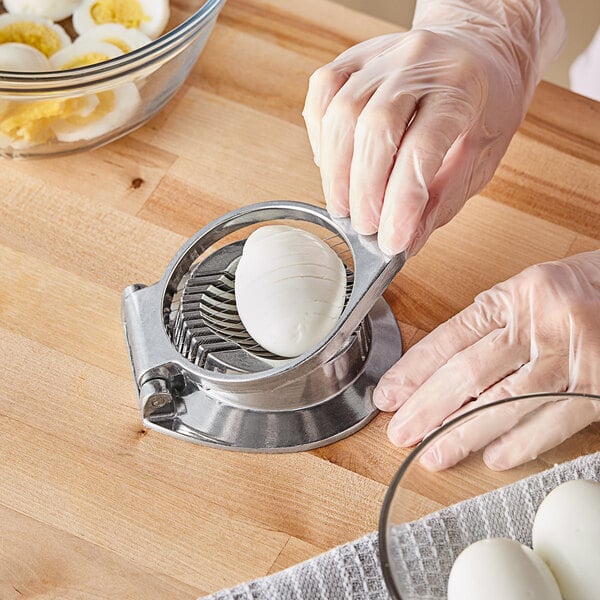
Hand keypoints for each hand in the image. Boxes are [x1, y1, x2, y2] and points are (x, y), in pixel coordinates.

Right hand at [303, 0, 564, 254]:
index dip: (402, 202)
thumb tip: (407, 242)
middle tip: (365, 227)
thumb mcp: (483, 155)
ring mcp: (382, 54)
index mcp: (462, 84)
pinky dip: (321, 137)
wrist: (479, 48)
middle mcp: (419, 59)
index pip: (423, 148)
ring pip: (342, 113)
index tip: (391, 242)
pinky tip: (334, 165)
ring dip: (337, 171)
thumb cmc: (484, 103)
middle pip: (375, 127)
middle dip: (364, 190)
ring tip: (345, 206)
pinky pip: (323, 93)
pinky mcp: (354, 57)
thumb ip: (443, 199)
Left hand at [373, 250, 599, 469]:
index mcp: (515, 298)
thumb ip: (484, 328)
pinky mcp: (598, 387)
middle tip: (401, 432)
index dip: (415, 370)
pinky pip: (555, 420)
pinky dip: (522, 442)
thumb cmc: (573, 294)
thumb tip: (435, 373)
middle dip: (429, 407)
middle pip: (471, 371)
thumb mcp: (523, 296)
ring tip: (433, 453)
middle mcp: (540, 324)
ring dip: (464, 433)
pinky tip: (492, 456)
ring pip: (506, 402)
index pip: (452, 338)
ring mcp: (571, 357)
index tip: (390, 394)